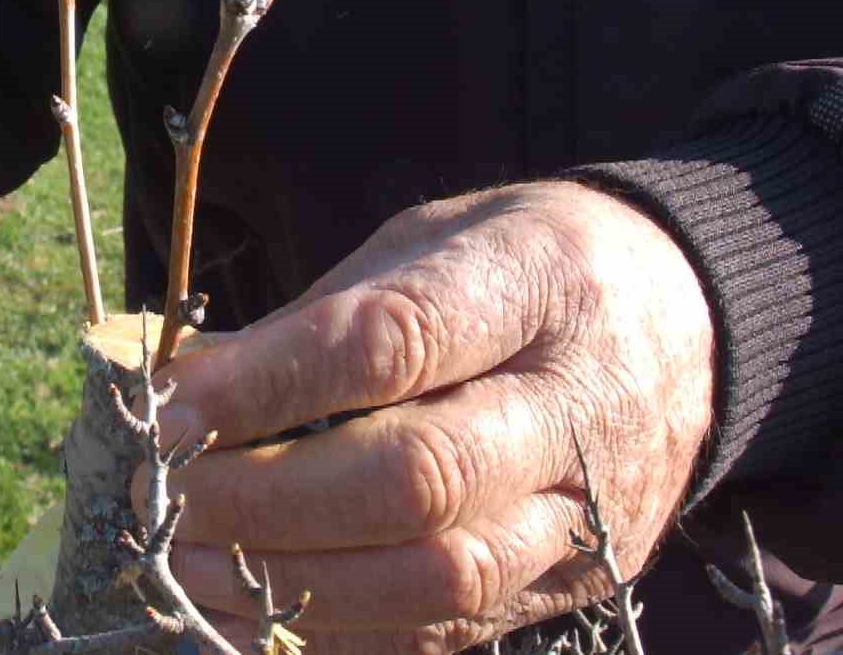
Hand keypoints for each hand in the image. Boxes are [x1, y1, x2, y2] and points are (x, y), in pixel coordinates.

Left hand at [136, 181, 714, 652]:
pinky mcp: (571, 585)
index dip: (268, 384)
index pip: (394, 344)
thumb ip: (324, 313)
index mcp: (538, 285)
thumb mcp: (431, 237)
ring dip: (293, 583)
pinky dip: (339, 631)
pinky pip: (450, 631)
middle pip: (418, 478)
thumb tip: (193, 387)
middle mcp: (576, 409)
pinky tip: (252, 612)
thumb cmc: (523, 267)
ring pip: (439, 578)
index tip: (171, 406)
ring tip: (189, 566)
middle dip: (268, 499)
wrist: (686, 323)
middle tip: (165, 498)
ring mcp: (585, 513)